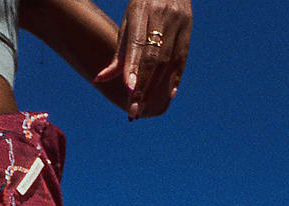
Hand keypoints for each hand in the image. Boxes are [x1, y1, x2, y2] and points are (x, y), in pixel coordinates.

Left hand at [94, 0, 191, 120]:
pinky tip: (168, 96)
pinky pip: (182, 58)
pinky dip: (175, 78)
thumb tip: (99, 79)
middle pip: (153, 58)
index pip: (137, 44)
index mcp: (142, 11)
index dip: (134, 68)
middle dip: (142, 87)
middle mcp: (163, 16)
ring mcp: (178, 22)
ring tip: (142, 109)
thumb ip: (119, 53)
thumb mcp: (129, 23)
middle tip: (133, 111)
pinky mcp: (189, 28)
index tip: (128, 90)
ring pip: (167, 61)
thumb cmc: (143, 6)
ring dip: (155, 89)